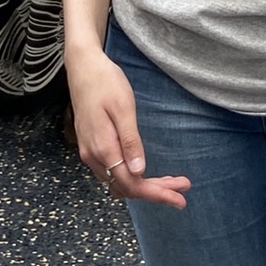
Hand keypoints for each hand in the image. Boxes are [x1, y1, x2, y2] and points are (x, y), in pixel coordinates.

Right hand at [67, 50, 190, 208]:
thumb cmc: (106, 82)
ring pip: (118, 181)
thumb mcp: (124, 108)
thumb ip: (130, 141)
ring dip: (144, 186)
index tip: (181, 198)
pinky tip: (145, 172)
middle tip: (183, 190)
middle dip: (156, 192)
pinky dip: (131, 177)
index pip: (132, 184)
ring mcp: (90, 153)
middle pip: (127, 187)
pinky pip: (112, 172)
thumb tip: (139, 172)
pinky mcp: (90, 146)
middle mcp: (93, 156)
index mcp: (103, 148)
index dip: (157, 194)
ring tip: (171, 182)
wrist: (82, 67)